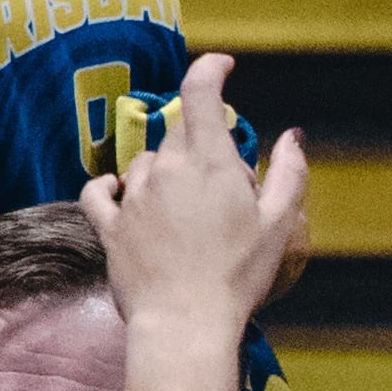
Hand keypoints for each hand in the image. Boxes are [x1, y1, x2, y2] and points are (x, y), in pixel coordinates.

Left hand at [84, 56, 305, 335]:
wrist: (185, 324)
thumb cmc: (238, 275)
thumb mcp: (279, 224)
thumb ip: (289, 173)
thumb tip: (293, 137)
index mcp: (208, 162)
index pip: (200, 92)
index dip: (210, 69)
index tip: (223, 66)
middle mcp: (165, 168)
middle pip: (179, 131)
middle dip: (202, 143)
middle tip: (225, 186)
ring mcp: (132, 196)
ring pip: (146, 162)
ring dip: (166, 173)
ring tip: (188, 213)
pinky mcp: (107, 225)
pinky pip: (98, 191)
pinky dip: (109, 187)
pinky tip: (120, 194)